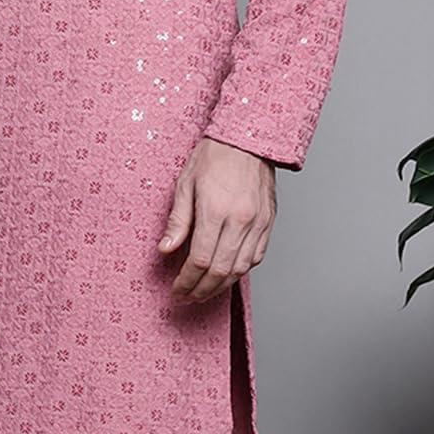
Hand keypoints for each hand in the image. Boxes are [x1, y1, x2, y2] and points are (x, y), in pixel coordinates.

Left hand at [157, 135, 276, 304]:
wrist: (249, 137)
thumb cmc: (214, 154)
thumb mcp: (185, 182)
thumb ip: (178, 220)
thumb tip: (165, 249)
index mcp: (216, 210)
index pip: (200, 260)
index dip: (186, 281)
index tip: (176, 290)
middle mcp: (241, 221)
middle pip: (221, 272)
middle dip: (201, 290)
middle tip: (187, 297)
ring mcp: (258, 223)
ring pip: (241, 269)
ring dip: (221, 286)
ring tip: (204, 291)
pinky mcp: (269, 222)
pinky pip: (257, 257)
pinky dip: (241, 271)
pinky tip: (227, 274)